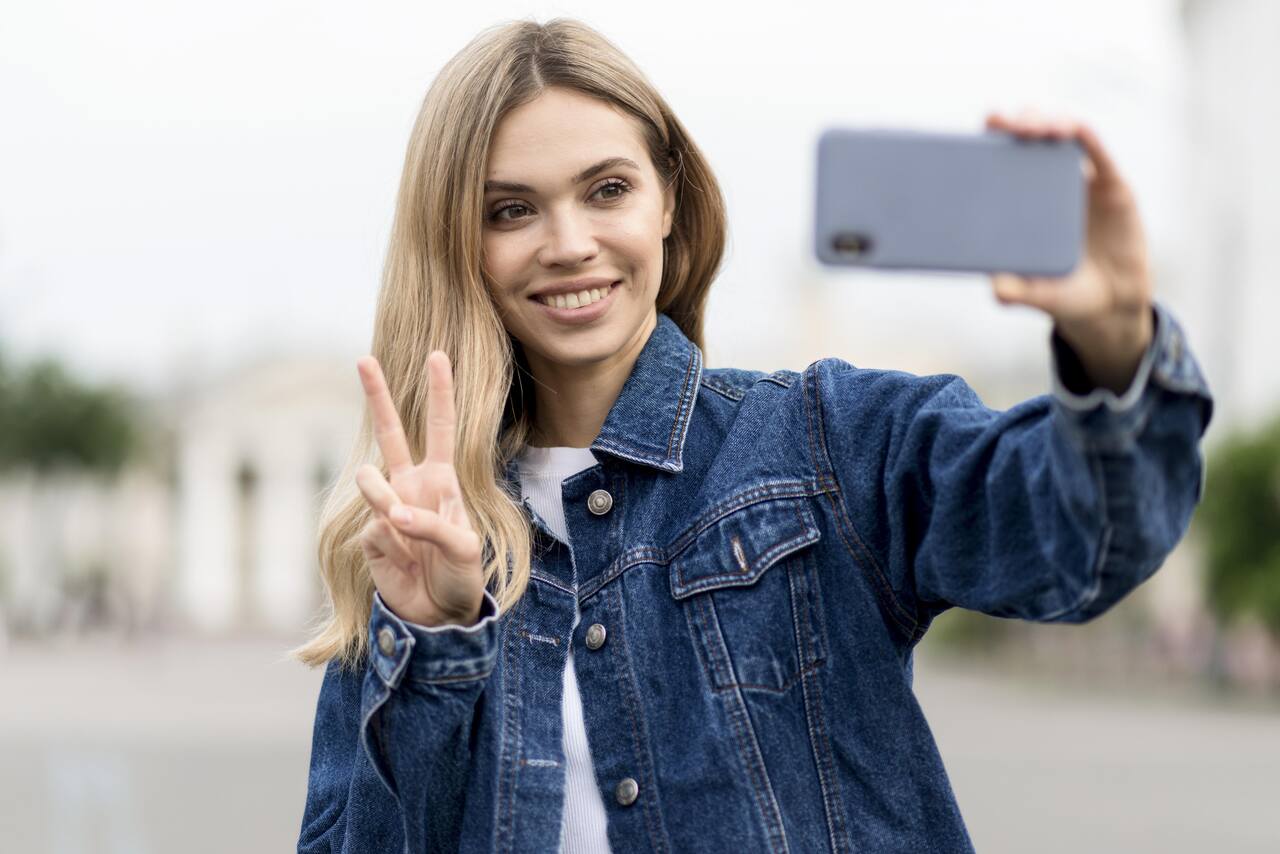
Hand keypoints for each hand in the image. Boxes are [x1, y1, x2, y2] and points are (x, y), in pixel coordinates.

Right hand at [354, 350, 485, 627]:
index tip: (437, 355)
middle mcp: (411, 485)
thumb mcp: (464, 549)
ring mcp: (386, 507)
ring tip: (407, 530)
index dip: (440, 393)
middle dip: (377, 395)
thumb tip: (393, 513)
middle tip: (364, 359)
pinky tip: (404, 562)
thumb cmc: (461, 576)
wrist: (438, 614)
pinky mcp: (369, 535)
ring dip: (385, 503)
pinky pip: (374, 528)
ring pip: (371, 482)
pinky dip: (392, 547)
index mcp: (442, 480)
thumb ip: (433, 526)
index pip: (441, 428)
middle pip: (390, 432)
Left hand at [986, 109, 1154, 393]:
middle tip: (1002, 122)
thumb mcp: (1036, 294)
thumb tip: (996, 288)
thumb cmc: (1063, 294)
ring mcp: (1078, 181)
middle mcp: (1045, 184)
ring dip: (1045, 121)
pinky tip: (1072, 128)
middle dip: (1013, 122)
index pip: (999, 160)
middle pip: (1027, 138)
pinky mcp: (1110, 184)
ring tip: (1034, 126)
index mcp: (1019, 202)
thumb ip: (1015, 290)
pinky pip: (1097, 151)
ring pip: (1061, 135)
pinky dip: (1083, 135)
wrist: (1112, 303)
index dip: (988, 140)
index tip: (976, 131)